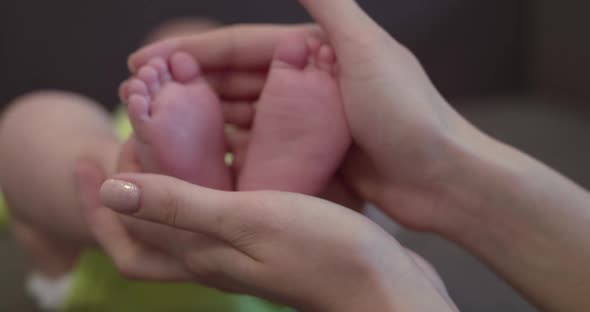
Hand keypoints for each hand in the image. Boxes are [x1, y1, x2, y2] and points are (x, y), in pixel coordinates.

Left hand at [78, 159, 455, 310]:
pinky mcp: (271, 241)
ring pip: (186, 220)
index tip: (94, 157)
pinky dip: (211, 184)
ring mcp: (244, 252)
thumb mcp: (246, 221)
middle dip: (128, 191)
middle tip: (129, 143)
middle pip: (151, 234)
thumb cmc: (323, 253)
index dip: (100, 202)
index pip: (128, 238)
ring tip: (173, 141)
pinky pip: (223, 212)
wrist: (384, 285)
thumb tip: (112, 191)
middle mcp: (215, 259)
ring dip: (168, 183)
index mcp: (202, 256)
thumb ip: (180, 207)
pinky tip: (230, 157)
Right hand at [127, 2, 479, 230]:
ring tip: (160, 129)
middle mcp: (312, 84)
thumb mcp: (368, 49)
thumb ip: (329, 4)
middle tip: (140, 98)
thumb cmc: (410, 115)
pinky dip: (233, 149)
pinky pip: (263, 149)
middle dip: (188, 87)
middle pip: (237, 81)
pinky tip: (202, 157)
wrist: (444, 181)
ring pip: (245, 116)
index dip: (192, 52)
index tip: (144, 62)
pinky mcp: (316, 157)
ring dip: (203, 119)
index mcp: (319, 52)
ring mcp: (312, 123)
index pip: (243, 46)